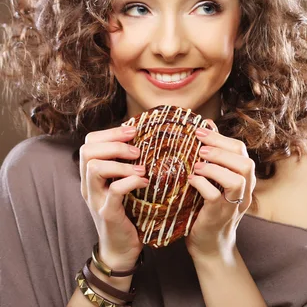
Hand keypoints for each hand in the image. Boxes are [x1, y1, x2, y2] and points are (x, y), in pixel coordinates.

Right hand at [79, 125, 148, 268]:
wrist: (121, 249)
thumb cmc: (128, 213)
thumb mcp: (124, 185)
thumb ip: (127, 165)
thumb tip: (144, 139)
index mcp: (91, 175)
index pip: (89, 143)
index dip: (110, 132)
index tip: (133, 131)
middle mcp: (89, 185)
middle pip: (87, 151)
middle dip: (115, 145)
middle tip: (137, 151)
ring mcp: (96, 199)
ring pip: (95, 168)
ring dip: (121, 163)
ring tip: (141, 167)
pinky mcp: (108, 213)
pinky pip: (114, 192)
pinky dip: (131, 182)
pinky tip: (145, 182)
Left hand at [185, 128, 256, 259]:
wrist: (209, 244)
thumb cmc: (207, 208)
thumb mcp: (212, 178)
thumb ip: (212, 154)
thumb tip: (205, 123)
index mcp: (244, 178)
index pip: (241, 151)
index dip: (221, 138)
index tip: (200, 130)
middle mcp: (245, 190)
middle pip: (245, 163)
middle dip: (221, 151)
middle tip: (199, 147)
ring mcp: (234, 205)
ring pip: (236, 179)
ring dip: (215, 167)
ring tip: (196, 164)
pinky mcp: (220, 216)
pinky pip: (215, 196)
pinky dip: (202, 184)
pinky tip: (191, 180)